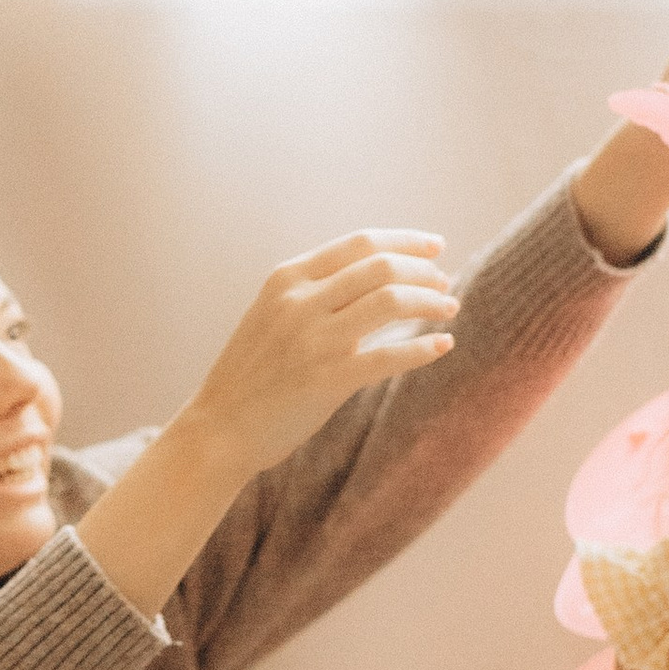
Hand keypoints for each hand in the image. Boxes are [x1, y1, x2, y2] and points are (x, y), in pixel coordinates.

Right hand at [180, 228, 460, 480]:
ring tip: (448, 309)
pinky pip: (390, 355)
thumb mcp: (273, 314)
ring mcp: (314, 341)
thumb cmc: (254, 373)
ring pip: (391, 301)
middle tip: (444, 283)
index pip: (359, 243)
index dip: (405, 241)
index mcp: (287, 279)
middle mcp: (300, 303)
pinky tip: (443, 345)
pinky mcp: (328, 380)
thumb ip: (315, 292)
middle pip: (381, 267)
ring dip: (430, 302)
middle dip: (423, 271)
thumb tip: (379, 274)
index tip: (435, 247)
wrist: (220, 428)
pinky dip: (423, 347)